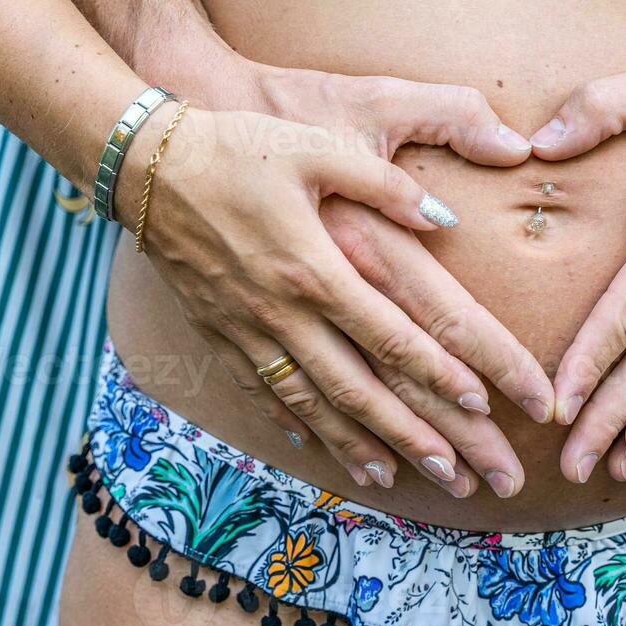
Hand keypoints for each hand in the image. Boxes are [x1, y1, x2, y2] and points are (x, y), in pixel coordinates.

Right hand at [119, 95, 551, 497]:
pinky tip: (312, 445)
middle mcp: (282, 311)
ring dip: (352, 444)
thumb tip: (443, 219)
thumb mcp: (319, 148)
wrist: (147, 164)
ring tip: (391, 480)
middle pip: (356, 388)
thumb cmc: (239, 146)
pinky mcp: (217, 330)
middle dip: (409, 434)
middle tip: (454, 473)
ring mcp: (246, 327)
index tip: (478, 404)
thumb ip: (385, 184)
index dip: (436, 372)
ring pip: (308, 402)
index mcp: (315, 268)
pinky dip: (290, 422)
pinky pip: (259, 389)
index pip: (389, 335)